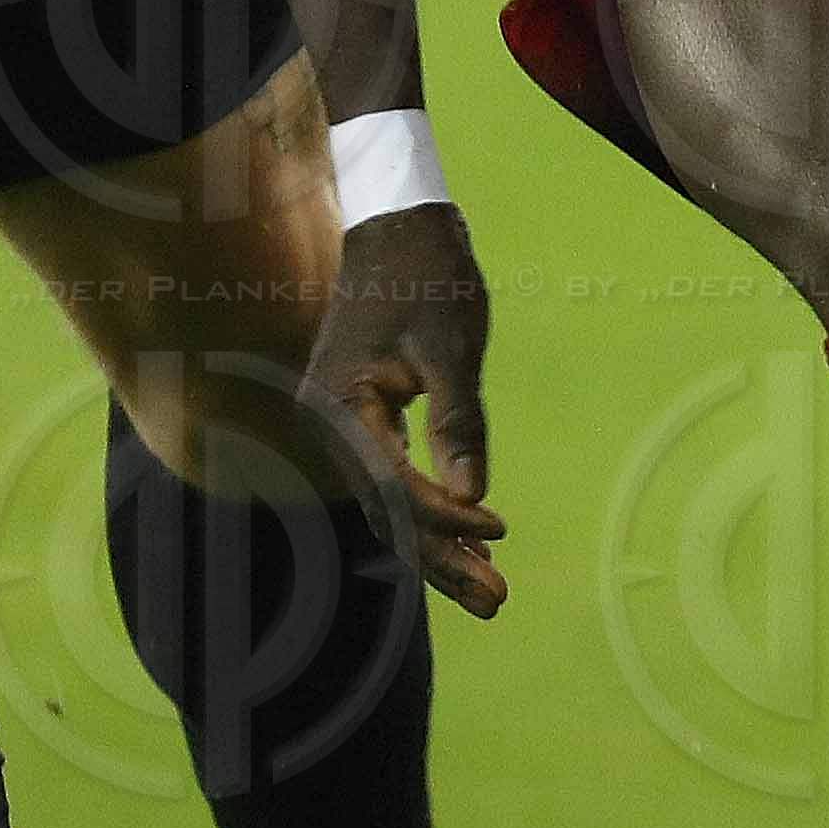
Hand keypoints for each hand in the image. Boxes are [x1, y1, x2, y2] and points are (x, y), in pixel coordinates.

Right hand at [304, 199, 503, 614]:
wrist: (395, 225)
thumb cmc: (426, 275)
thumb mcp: (452, 345)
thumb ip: (459, 422)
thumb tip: (474, 496)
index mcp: (341, 403)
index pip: (392, 484)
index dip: (446, 516)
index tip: (500, 532)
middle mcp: (328, 422)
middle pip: (385, 511)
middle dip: (442, 558)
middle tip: (498, 602)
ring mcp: (339, 423)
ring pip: (387, 503)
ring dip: (437, 546)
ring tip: (488, 591)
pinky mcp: (357, 419)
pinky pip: (388, 479)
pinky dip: (427, 512)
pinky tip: (466, 542)